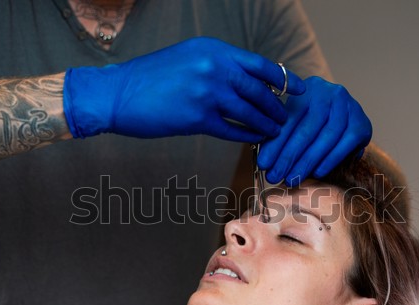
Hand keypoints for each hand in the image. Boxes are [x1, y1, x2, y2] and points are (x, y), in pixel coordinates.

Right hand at [63, 37, 304, 141]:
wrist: (117, 94)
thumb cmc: (151, 78)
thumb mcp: (188, 59)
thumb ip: (217, 66)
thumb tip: (246, 81)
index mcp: (213, 50)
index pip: (259, 64)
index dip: (284, 78)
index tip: (300, 89)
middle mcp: (214, 68)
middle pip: (259, 90)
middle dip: (276, 106)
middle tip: (286, 117)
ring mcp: (207, 93)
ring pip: (250, 111)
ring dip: (266, 124)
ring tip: (275, 131)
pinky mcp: (198, 118)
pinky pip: (232, 130)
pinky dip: (247, 135)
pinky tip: (255, 139)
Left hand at [257, 76, 371, 186]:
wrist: (344, 116)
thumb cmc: (313, 120)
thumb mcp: (296, 120)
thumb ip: (281, 134)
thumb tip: (265, 160)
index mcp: (308, 89)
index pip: (290, 119)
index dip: (275, 143)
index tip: (264, 164)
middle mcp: (331, 93)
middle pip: (307, 129)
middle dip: (289, 156)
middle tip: (276, 176)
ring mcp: (349, 107)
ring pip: (326, 138)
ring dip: (307, 162)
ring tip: (293, 178)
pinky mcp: (362, 123)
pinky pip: (345, 144)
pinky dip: (330, 159)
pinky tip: (317, 172)